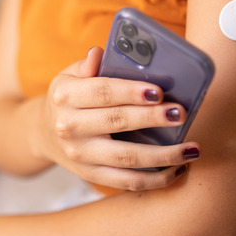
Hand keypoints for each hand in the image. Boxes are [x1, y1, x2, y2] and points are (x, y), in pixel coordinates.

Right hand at [33, 47, 200, 190]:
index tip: (159, 91)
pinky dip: (155, 180)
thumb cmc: (69, 97)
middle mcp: (70, 126)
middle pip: (117, 122)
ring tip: (191, 149)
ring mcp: (81, 155)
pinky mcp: (91, 175)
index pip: (102, 92)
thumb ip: (88, 64)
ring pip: (126, 159)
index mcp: (66, 96)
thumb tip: (100, 53)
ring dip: (163, 156)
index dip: (131, 92)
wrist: (44, 133)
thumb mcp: (70, 75)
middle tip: (180, 113)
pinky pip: (127, 182)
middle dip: (152, 118)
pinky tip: (178, 169)